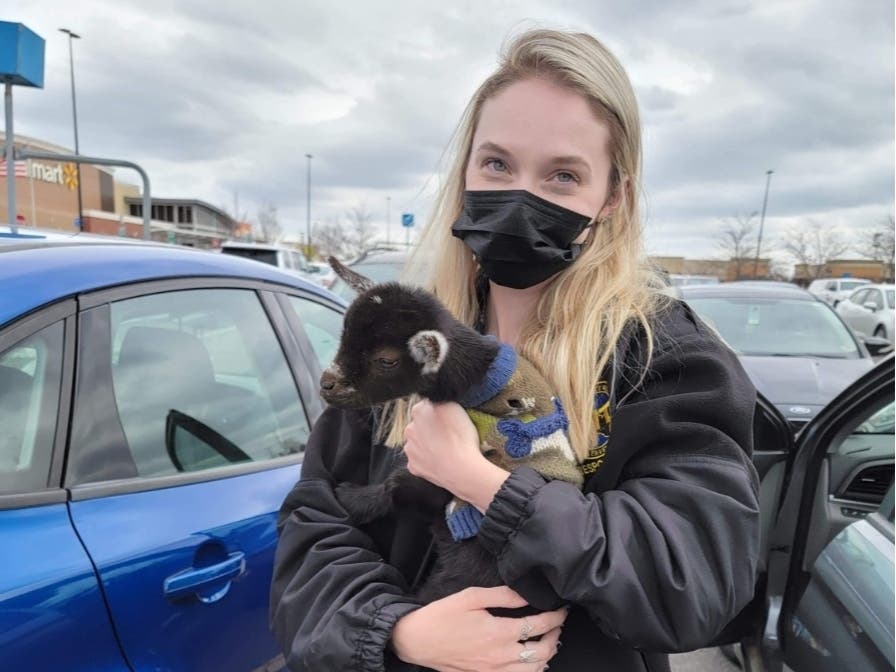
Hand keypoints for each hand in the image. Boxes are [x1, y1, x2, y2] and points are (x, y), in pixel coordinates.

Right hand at [391, 586, 566, 671]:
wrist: (418, 640)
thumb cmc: (442, 616)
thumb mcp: (471, 597)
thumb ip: (502, 595)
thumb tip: (526, 595)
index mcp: (498, 633)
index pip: (538, 627)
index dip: (555, 617)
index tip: (561, 609)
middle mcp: (500, 656)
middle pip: (542, 651)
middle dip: (555, 636)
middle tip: (557, 623)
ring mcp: (494, 671)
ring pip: (533, 670)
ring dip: (547, 655)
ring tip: (549, 641)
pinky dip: (531, 670)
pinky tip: (531, 660)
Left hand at [404, 400, 508, 508]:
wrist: (461, 470)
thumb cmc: (461, 439)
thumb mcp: (456, 406)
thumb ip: (441, 399)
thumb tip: (435, 399)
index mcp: (419, 411)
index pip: (425, 406)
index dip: (438, 411)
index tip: (448, 418)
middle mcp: (410, 429)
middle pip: (420, 424)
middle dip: (430, 427)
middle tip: (448, 434)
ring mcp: (410, 449)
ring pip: (418, 442)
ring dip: (428, 444)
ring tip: (446, 449)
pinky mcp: (413, 467)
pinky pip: (419, 460)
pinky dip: (428, 460)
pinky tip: (440, 460)